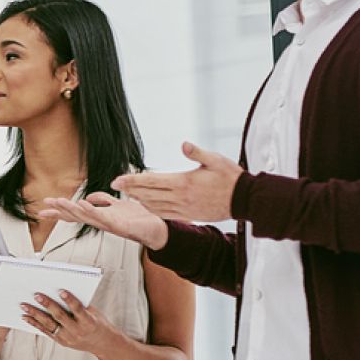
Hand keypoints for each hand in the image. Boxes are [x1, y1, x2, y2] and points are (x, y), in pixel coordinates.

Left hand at [20, 289, 112, 354]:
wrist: (101, 343)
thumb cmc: (97, 322)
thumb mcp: (93, 312)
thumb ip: (79, 304)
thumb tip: (60, 292)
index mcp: (88, 322)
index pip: (78, 309)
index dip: (70, 300)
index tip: (61, 290)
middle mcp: (77, 331)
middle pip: (60, 317)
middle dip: (47, 305)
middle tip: (36, 295)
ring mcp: (68, 338)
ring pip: (49, 325)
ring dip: (35, 314)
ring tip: (24, 306)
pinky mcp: (61, 341)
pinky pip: (46, 331)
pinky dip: (35, 324)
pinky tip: (26, 317)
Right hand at [39, 191, 167, 249]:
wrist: (158, 229)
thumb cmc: (139, 219)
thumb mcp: (119, 205)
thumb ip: (104, 200)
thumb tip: (89, 196)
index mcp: (100, 217)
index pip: (75, 214)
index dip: (59, 212)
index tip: (43, 209)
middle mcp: (101, 222)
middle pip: (75, 216)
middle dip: (59, 211)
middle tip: (44, 207)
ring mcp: (109, 224)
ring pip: (85, 216)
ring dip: (70, 209)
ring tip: (58, 202)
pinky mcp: (120, 224)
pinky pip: (102, 216)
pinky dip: (91, 210)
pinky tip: (82, 205)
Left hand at [111, 142, 242, 223]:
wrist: (244, 200)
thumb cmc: (231, 178)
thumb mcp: (215, 160)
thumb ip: (197, 153)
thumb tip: (183, 144)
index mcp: (184, 182)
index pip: (151, 181)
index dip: (132, 180)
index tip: (118, 179)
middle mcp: (180, 197)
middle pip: (148, 194)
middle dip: (130, 189)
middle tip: (116, 185)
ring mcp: (183, 208)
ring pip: (154, 205)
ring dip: (139, 199)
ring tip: (128, 193)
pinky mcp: (188, 215)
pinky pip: (164, 213)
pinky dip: (152, 208)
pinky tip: (146, 204)